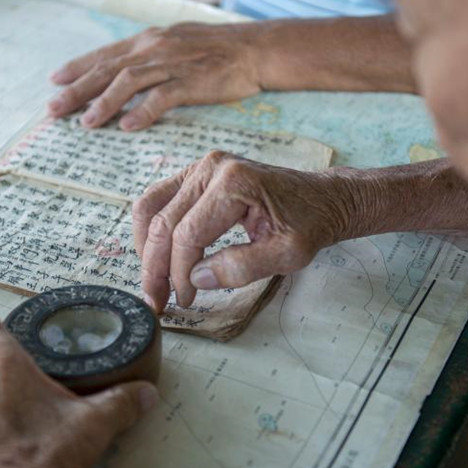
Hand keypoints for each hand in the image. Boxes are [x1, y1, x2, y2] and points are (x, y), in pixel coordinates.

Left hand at [48, 22, 263, 130]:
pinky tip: (127, 127)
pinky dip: (142, 112)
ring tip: (85, 123)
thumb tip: (122, 71)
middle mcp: (154, 48)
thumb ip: (148, 56)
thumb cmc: (215, 49)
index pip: (105, 55)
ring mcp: (173, 64)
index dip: (77, 67)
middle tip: (53, 109)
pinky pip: (162, 96)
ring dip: (104, 103)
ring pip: (129, 82)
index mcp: (148, 40)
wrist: (253, 48)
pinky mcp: (192, 81)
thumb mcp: (175, 43)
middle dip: (77, 89)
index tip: (55, 81)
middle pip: (108, 69)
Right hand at [133, 151, 363, 312]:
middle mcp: (211, 167)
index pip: (188, 234)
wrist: (322, 198)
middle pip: (163, 222)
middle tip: (156, 300)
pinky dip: (152, 229)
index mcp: (234, 183)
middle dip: (155, 267)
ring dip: (146, 247)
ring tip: (153, 282)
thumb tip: (197, 278)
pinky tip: (158, 257)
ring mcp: (201, 167)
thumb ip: (243, 267)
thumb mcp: (288, 254)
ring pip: (151, 207)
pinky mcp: (196, 173)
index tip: (185, 300)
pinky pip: (158, 199)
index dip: (179, 273)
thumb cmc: (309, 224)